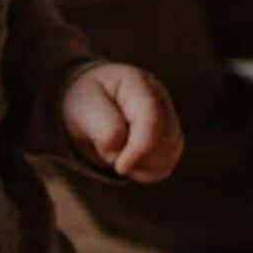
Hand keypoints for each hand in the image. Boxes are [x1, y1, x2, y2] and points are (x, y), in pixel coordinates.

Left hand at [59, 61, 182, 182]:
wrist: (86, 102)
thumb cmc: (84, 101)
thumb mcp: (83, 107)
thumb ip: (102, 126)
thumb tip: (119, 147)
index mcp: (136, 82)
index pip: (152, 120)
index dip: (140, 148)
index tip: (120, 167)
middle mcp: (159, 96)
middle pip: (165, 140)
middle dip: (136, 158)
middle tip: (108, 153)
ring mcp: (168, 115)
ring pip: (169, 153)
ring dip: (141, 165)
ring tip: (115, 155)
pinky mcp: (168, 136)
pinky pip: (166, 163)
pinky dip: (147, 170)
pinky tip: (128, 161)